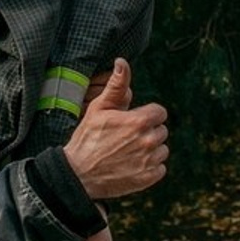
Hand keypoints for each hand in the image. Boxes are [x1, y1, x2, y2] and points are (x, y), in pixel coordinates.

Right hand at [63, 58, 167, 198]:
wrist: (77, 175)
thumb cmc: (87, 138)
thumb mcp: (99, 108)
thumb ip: (117, 86)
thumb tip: (122, 62)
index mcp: (139, 121)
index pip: (159, 113)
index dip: (146, 116)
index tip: (132, 122)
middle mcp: (148, 141)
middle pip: (161, 131)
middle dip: (147, 132)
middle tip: (126, 139)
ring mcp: (149, 161)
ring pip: (162, 149)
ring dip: (150, 150)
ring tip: (128, 152)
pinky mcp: (148, 177)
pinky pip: (160, 168)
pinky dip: (149, 167)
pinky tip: (132, 165)